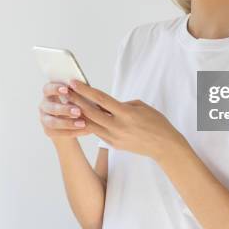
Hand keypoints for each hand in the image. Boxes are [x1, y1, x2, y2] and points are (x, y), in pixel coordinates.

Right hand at [38, 81, 91, 139]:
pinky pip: (58, 133)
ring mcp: (44, 119)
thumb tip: (86, 88)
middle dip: (65, 110)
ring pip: (53, 122)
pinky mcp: (48, 131)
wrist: (74, 120)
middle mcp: (44, 105)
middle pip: (51, 107)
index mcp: (49, 92)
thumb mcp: (80, 94)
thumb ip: (80, 90)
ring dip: (68, 123)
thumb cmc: (78, 101)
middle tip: (78, 111)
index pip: (48, 88)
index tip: (67, 89)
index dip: (55, 89)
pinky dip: (72, 132)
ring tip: (83, 123)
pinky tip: (85, 130)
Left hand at [64, 79, 187, 161]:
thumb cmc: (156, 122)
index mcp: (126, 113)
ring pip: (90, 124)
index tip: (74, 83)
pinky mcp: (113, 145)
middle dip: (76, 100)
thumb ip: (122, 104)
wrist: (164, 146)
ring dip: (77, 113)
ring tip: (67, 104)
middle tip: (64, 91)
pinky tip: (80, 117)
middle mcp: (118, 126)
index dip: (85, 90)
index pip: (101, 99)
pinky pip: (97, 132)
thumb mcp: (141, 106)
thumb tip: (105, 103)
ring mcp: (114, 137)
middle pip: (91, 112)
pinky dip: (88, 124)